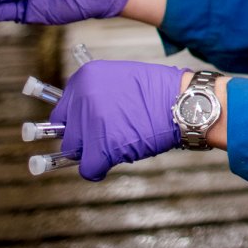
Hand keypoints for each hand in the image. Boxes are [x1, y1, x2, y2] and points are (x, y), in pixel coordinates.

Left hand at [50, 60, 185, 180]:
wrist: (184, 102)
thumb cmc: (160, 91)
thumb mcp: (122, 78)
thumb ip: (97, 92)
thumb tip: (81, 116)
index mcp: (85, 77)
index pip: (62, 109)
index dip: (77, 121)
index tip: (89, 126)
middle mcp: (82, 97)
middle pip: (66, 131)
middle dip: (83, 137)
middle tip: (107, 136)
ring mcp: (91, 122)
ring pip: (73, 150)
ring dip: (92, 152)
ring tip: (117, 144)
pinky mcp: (102, 147)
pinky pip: (87, 168)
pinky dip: (97, 169)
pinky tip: (111, 162)